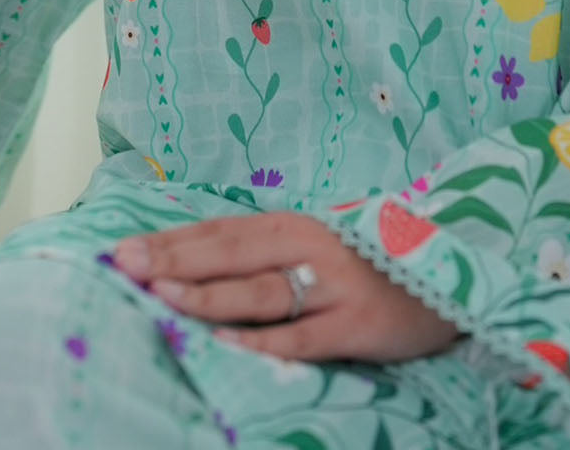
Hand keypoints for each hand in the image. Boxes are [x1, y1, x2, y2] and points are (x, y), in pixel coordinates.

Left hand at [111, 210, 461, 363]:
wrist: (448, 276)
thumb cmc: (366, 264)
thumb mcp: (313, 247)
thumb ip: (262, 254)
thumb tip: (190, 266)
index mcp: (291, 226)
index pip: (218, 232)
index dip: (169, 241)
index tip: (121, 250)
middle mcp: (307, 247)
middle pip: (229, 253)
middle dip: (173, 260)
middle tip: (125, 265)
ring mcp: (330, 285)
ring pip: (259, 291)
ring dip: (208, 294)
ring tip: (163, 297)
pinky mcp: (353, 324)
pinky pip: (300, 336)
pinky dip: (263, 340)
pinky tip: (228, 343)